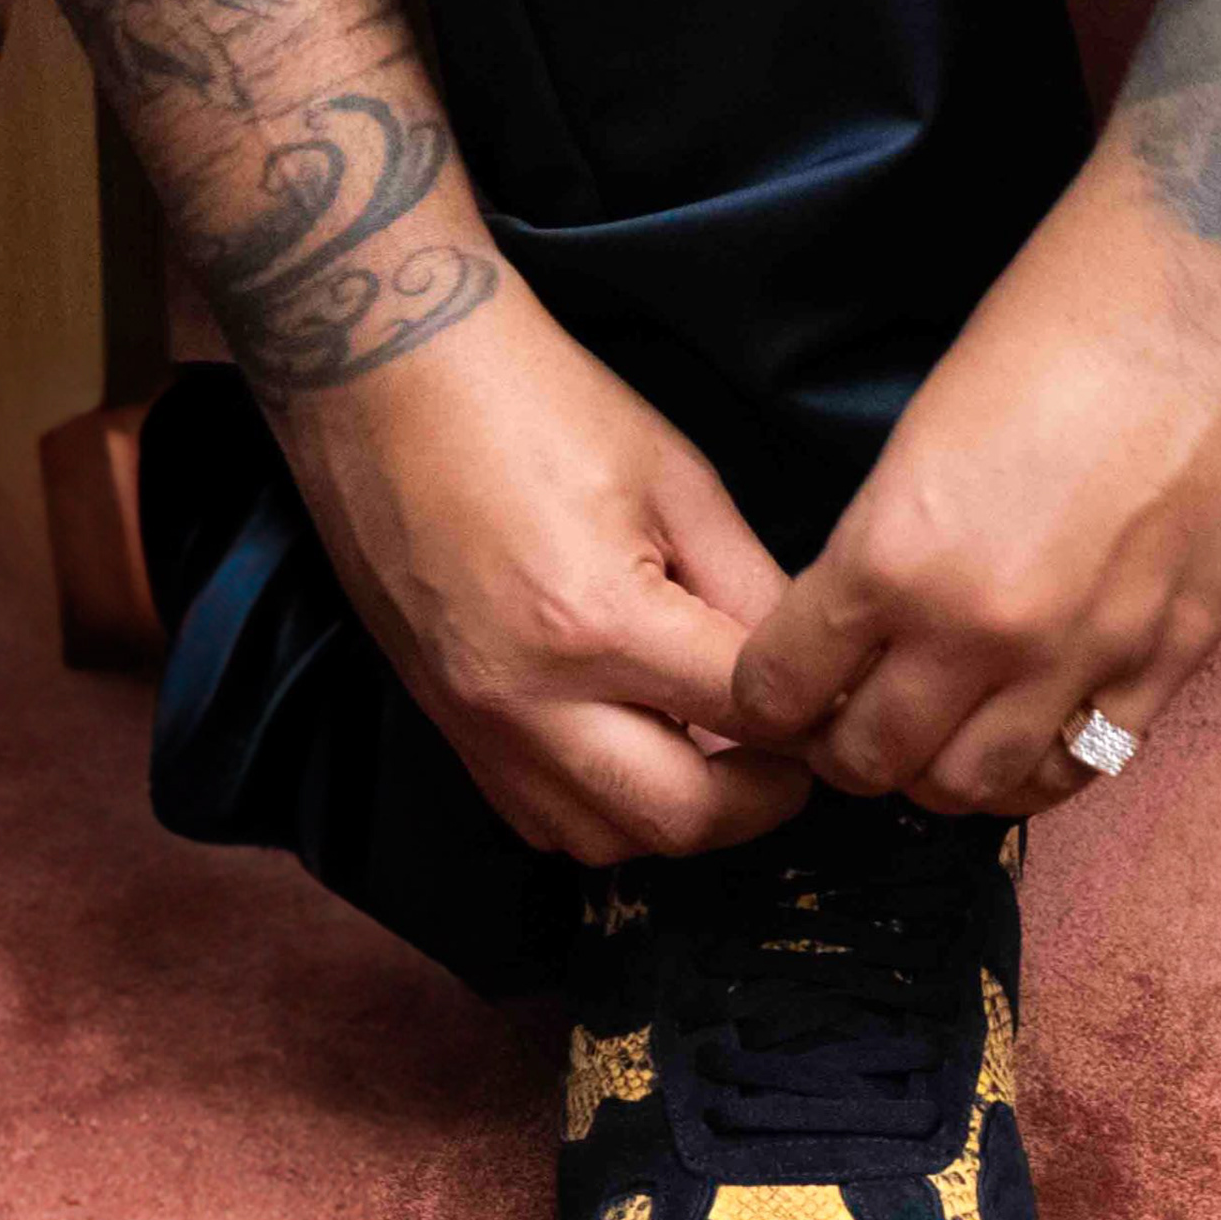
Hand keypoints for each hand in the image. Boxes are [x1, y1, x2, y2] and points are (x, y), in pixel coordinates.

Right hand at [264, 282, 811, 863]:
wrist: (382, 378)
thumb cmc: (531, 405)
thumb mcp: (678, 481)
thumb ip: (750, 589)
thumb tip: (807, 666)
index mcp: (598, 621)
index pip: (747, 718)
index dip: (813, 721)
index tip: (838, 710)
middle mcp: (528, 696)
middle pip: (679, 820)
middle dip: (759, 799)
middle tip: (791, 752)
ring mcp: (477, 721)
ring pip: (604, 841)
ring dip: (677, 815)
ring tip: (713, 751)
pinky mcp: (446, 723)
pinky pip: (538, 818)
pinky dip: (603, 809)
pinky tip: (634, 749)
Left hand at [730, 160, 1220, 817]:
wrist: (1211, 285)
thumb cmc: (1060, 320)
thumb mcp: (919, 430)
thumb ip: (884, 546)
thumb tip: (858, 625)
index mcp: (894, 558)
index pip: (782, 691)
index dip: (770, 698)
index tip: (784, 686)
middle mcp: (980, 630)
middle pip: (872, 762)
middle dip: (845, 748)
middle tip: (855, 715)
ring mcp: (1081, 657)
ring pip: (973, 788)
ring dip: (939, 772)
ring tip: (941, 731)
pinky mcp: (1169, 659)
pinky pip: (1084, 768)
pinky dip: (1040, 767)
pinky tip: (1029, 733)